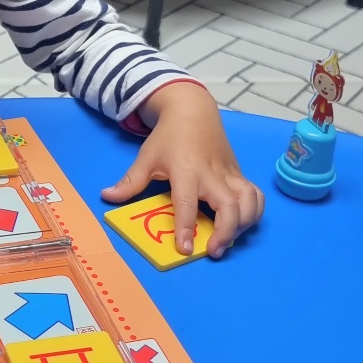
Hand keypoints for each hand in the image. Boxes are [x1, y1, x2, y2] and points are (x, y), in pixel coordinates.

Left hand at [102, 82, 263, 258]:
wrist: (193, 111)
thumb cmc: (169, 136)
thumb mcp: (146, 157)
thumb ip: (130, 181)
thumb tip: (107, 196)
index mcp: (186, 171)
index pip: (187, 204)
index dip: (186, 228)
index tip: (184, 249)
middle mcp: (212, 174)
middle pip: (228, 206)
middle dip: (225, 232)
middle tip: (213, 251)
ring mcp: (229, 174)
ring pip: (248, 201)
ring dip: (243, 224)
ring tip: (228, 240)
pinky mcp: (239, 174)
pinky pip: (255, 195)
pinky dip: (255, 211)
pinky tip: (243, 223)